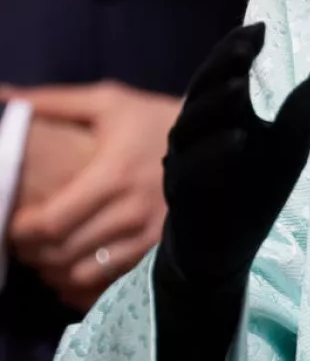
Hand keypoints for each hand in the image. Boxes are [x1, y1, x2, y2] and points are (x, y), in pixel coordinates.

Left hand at [1, 82, 180, 309]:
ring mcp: (150, 235)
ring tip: (52, 253)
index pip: (52, 223)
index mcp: (113, 174)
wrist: (217, 139)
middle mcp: (132, 211)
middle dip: (33, 251)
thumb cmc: (153, 120)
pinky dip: (85, 283)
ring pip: (84, 274)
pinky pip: (111, 284)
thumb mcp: (108, 102)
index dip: (23, 230)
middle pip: (63, 252)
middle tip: (27, 240)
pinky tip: (79, 266)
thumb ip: (54, 103)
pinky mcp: (161, 250)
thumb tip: (4, 96)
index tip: (17, 222)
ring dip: (57, 270)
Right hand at [153, 23, 309, 359]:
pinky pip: (193, 171)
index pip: (224, 71)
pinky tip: (238, 138)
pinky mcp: (183, 196)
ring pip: (192, 125)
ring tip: (241, 83)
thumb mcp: (289, 148)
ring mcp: (184, 163)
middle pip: (203, 89)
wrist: (223, 250)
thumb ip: (303, 112)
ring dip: (217, 102)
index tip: (261, 27)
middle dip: (224, 64)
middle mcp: (196, 132)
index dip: (237, 48)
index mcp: (221, 114)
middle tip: (247, 44)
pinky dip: (214, 153)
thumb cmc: (254, 192)